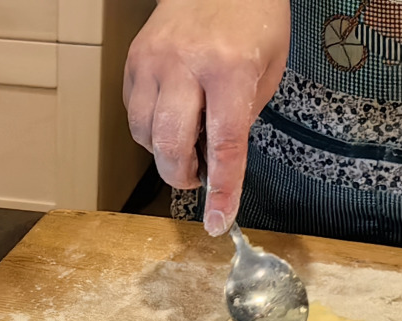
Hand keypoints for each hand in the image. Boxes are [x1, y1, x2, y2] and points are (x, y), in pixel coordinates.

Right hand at [123, 0, 289, 234]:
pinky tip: (170, 116)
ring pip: (144, 133)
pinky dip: (150, 127)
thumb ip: (243, 116)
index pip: (223, 144)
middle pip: (169, 144)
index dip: (222, 190)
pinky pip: (133, 112)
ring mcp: (153, 61)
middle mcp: (185, 64)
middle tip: (195, 177)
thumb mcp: (268, 68)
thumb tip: (217, 162)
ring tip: (184, 142)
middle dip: (181, 174)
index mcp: (230, 67)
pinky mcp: (134, 60)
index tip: (218, 221)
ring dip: (163, 152)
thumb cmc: (252, 18)